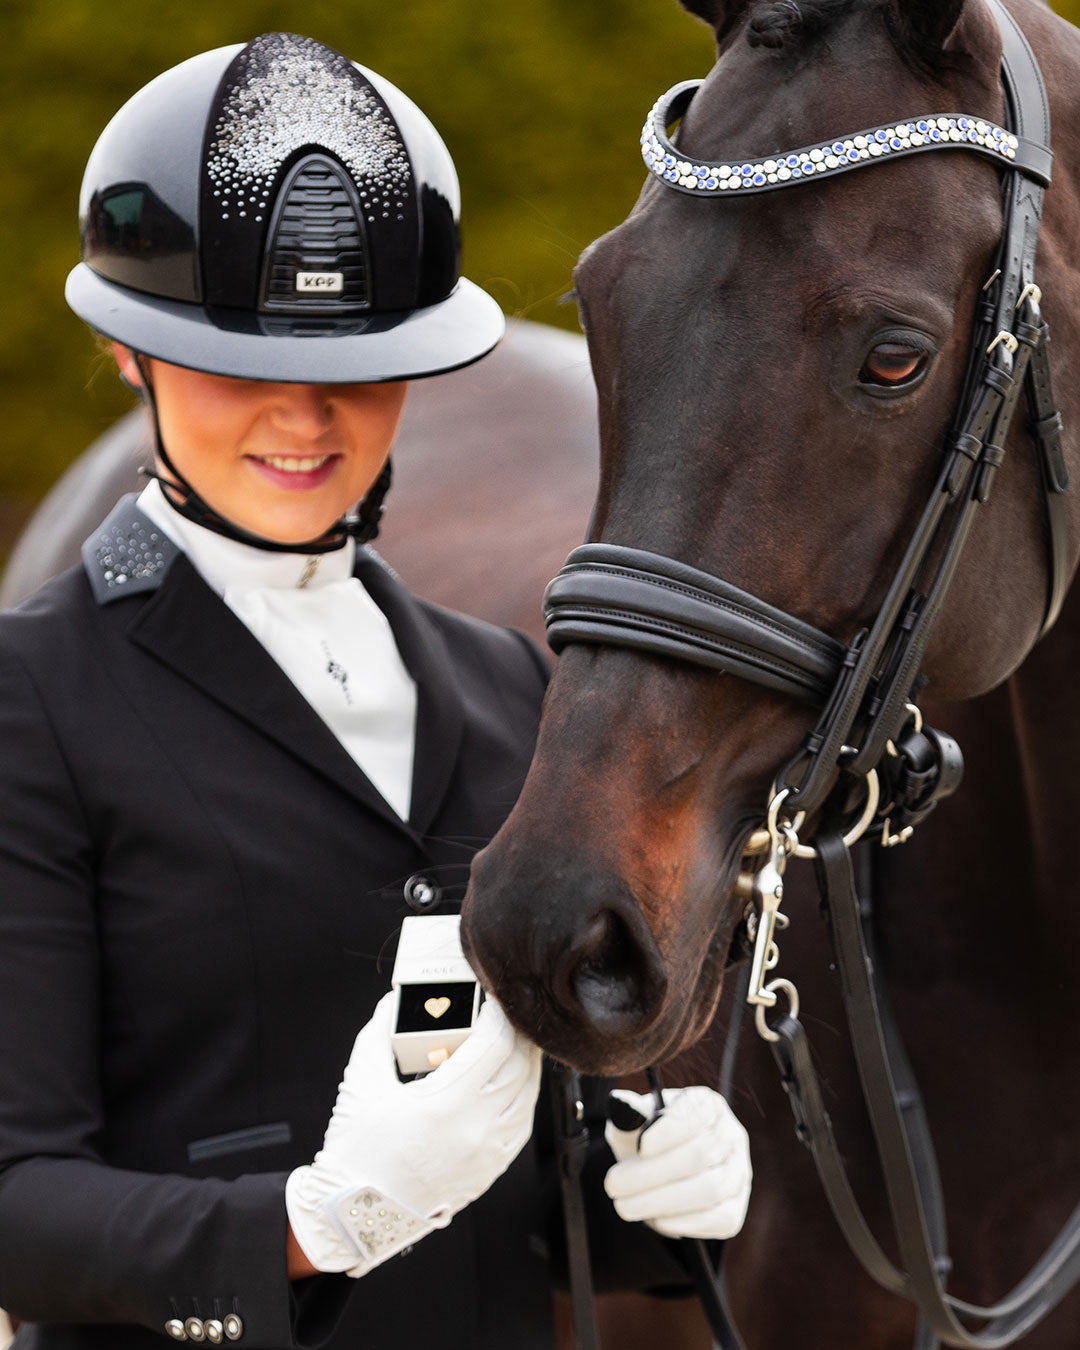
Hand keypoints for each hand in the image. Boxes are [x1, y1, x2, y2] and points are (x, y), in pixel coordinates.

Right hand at [286, 992, 541, 1275]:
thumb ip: (379, 1034)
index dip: (500, 1014)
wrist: (356, 1214)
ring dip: (526, 1064)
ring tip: (513, 1043)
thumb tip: (393, 1003)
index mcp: (447, 1103)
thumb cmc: (357, 1151)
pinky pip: (521, 1125)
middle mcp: (476, 1129)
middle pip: (521, 1065)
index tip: (493, 997)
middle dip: (517, 1033)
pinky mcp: (490, 1170)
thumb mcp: (362, 1082)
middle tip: (507, 1013)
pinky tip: (511, 1084)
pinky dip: (522, 1098)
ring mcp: (488, 1153)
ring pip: (528, 1095)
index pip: (496, 1043)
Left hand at [603, 1086, 751, 1239]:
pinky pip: (718, 1219)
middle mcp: (731, 1136)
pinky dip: (683, 1222)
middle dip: (652, 1173)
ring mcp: (738, 1173)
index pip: (698, 1112)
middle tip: (614, 1185)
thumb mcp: (633, 1120)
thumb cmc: (646, 1138)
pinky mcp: (735, 1208)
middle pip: (700, 1155)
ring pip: (710, 1189)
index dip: (670, 1130)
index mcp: (708, 1105)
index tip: (641, 1147)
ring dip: (662, 1201)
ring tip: (625, 1205)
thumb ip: (627, 1112)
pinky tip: (654, 1218)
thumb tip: (622, 1107)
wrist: (658, 1171)